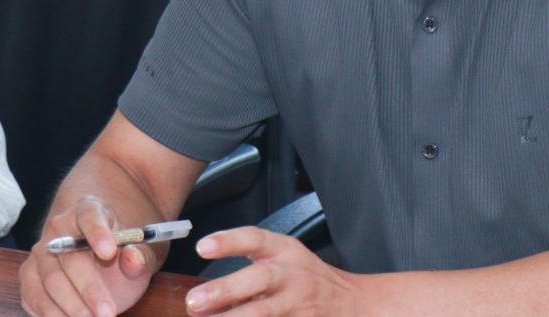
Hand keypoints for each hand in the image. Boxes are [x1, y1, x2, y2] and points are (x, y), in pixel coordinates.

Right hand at [19, 196, 155, 316]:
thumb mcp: (139, 254)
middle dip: (89, 289)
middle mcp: (58, 229)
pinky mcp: (28, 278)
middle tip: (107, 312)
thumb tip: (133, 257)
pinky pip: (34, 298)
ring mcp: (40, 254)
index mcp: (89, 211)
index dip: (98, 233)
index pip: (90, 216)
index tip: (109, 252)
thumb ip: (140, 256)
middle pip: (70, 258)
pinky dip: (53, 315)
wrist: (100, 266)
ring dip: (72, 308)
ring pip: (50, 282)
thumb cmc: (120, 257)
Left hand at [185, 227, 360, 315]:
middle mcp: (294, 276)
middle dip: (227, 289)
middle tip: (195, 301)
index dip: (229, 241)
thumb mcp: (285, 264)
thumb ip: (247, 279)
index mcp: (286, 252)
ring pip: (265, 312)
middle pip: (261, 277)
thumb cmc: (309, 282)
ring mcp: (300, 304)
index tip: (202, 247)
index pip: (256, 239)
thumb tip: (201, 302)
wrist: (353, 304)